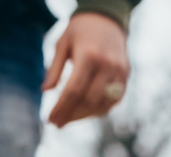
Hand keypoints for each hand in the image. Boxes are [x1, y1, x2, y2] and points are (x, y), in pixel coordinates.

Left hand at [43, 12, 129, 127]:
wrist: (107, 18)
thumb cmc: (80, 31)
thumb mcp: (62, 43)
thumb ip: (54, 68)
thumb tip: (45, 91)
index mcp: (89, 56)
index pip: (73, 91)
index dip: (61, 108)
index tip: (50, 119)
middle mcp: (107, 65)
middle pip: (88, 101)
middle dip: (71, 116)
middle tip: (57, 124)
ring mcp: (119, 71)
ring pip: (102, 104)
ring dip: (84, 116)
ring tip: (68, 119)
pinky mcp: (125, 75)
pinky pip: (114, 101)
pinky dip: (99, 110)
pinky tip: (85, 113)